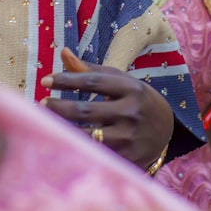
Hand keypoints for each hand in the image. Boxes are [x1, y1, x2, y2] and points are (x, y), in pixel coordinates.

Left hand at [41, 48, 173, 169]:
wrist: (168, 129)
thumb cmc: (136, 99)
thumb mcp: (120, 81)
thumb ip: (91, 69)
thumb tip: (62, 52)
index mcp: (131, 88)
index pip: (93, 81)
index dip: (66, 80)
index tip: (45, 80)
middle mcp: (131, 112)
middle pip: (85, 110)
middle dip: (58, 107)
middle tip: (42, 103)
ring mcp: (129, 138)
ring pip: (86, 135)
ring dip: (62, 129)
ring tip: (45, 122)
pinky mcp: (126, 158)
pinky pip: (94, 153)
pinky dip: (76, 146)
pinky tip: (61, 140)